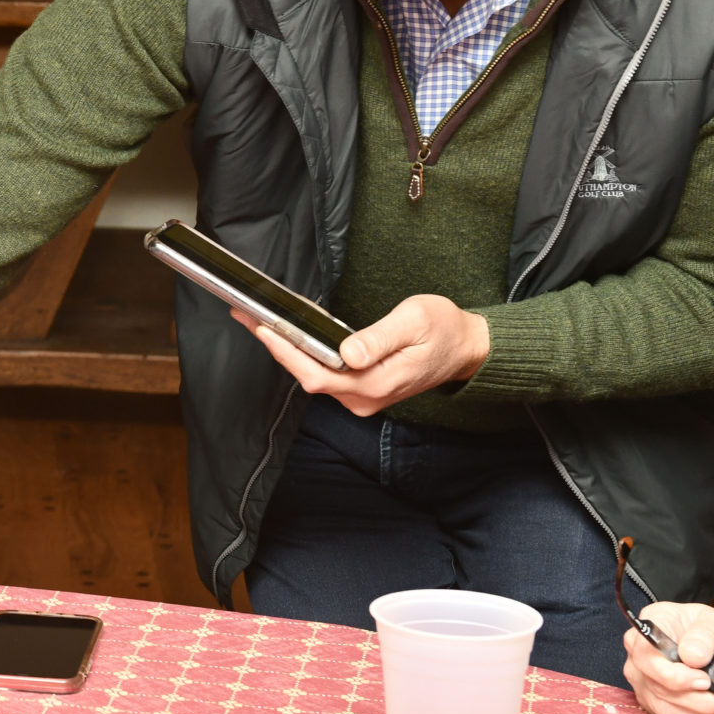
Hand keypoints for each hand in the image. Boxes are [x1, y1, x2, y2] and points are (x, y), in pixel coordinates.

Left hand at [234, 292, 488, 415]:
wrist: (466, 349)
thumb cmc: (444, 329)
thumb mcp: (414, 322)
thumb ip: (379, 338)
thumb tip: (349, 352)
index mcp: (376, 383)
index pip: (317, 373)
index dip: (286, 352)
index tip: (262, 327)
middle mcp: (365, 397)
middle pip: (309, 376)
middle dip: (277, 347)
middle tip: (246, 316)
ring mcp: (364, 397)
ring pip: (315, 377)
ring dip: (289, 351)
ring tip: (262, 321)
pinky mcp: (364, 390)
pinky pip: (327, 375)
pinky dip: (307, 356)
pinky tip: (292, 336)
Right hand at [624, 602, 713, 713]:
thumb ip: (707, 635)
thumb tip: (692, 655)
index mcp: (655, 620)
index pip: (646, 653)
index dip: (673, 674)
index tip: (705, 681)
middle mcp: (639, 647)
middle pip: (652, 681)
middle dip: (692, 696)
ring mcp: (641, 674)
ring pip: (660, 703)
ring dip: (697, 709)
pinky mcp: (649, 696)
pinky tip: (711, 707)